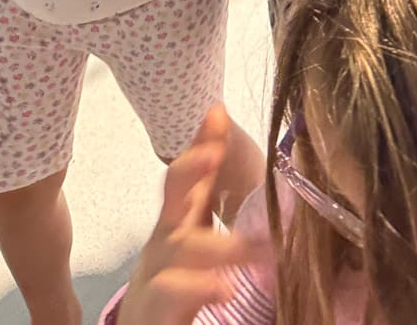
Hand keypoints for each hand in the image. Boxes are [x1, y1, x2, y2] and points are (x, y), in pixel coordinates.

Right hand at [115, 105, 269, 324]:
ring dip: (215, 243)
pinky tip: (224, 286)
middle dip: (190, 168)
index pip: (189, 172)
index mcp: (178, 221)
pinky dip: (198, 286)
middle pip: (171, 194)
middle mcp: (163, 240)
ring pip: (178, 247)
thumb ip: (220, 212)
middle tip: (213, 151)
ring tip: (249, 248)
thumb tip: (264, 180)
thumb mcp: (200, 244)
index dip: (201, 142)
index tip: (217, 111)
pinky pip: (170, 291)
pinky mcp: (152, 306)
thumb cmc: (176, 284)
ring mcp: (154, 272)